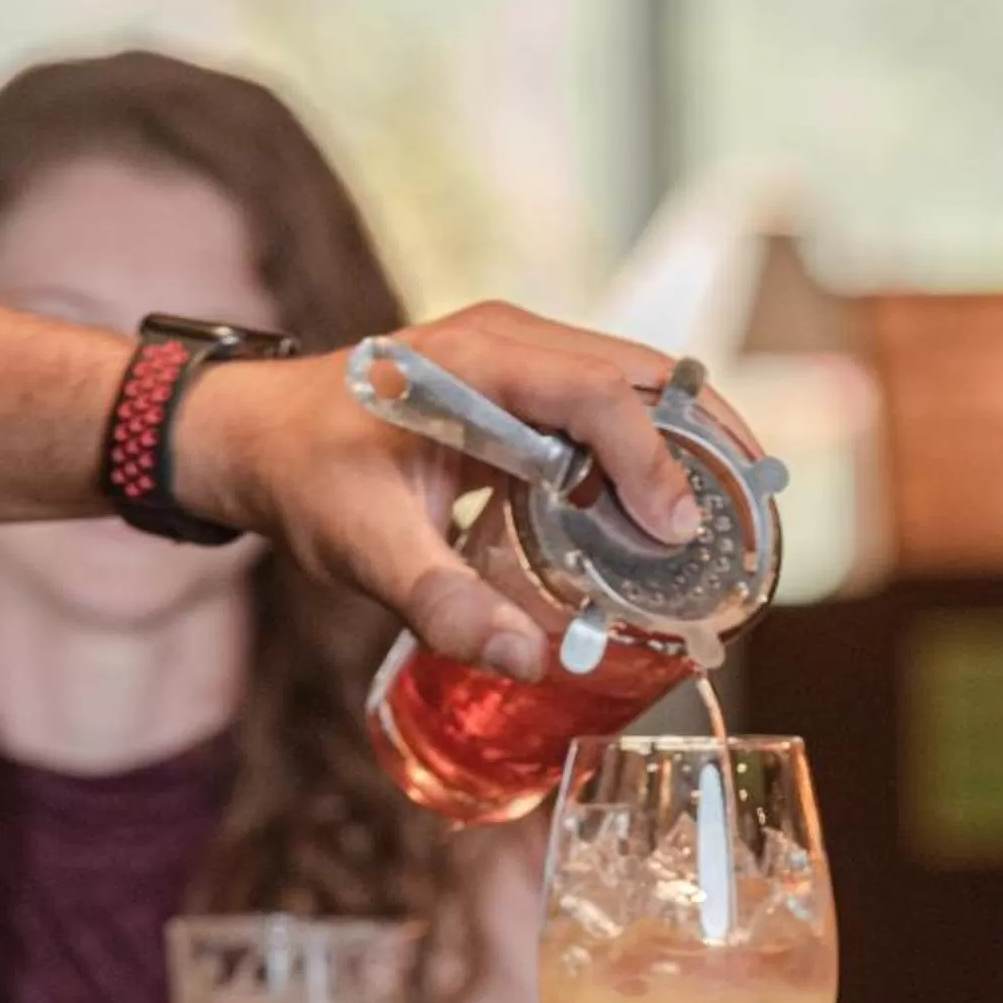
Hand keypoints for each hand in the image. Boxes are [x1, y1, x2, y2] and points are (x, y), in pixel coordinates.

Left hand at [180, 302, 758, 676]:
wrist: (249, 435)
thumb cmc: (303, 479)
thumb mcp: (366, 550)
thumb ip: (445, 605)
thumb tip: (529, 663)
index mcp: (474, 363)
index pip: (596, 395)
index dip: (650, 460)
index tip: (679, 532)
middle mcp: (507, 338)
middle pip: (639, 372)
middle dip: (704, 437)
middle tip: (753, 507)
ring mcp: (517, 350)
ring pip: (633, 379)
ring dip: (686, 437)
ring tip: (733, 505)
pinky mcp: (520, 377)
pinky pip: (606, 397)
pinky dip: (651, 440)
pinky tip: (672, 499)